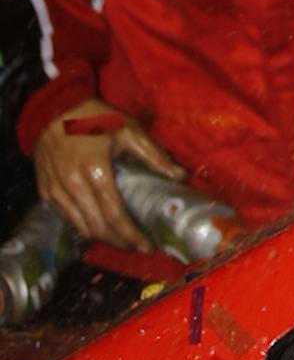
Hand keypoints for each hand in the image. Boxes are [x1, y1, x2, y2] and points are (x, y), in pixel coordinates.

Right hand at [34, 111, 182, 248]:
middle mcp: (74, 187)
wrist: (54, 112)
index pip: (115, 215)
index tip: (147, 246)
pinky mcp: (46, 193)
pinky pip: (67, 219)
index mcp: (96, 172)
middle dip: (120, 242)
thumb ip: (153, 156)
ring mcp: (56, 192)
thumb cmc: (96, 119)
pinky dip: (84, 227)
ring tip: (122, 240)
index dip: (131, 235)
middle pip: (98, 227)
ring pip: (81, 227)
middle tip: (138, 247)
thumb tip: (181, 175)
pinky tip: (98, 227)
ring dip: (102, 238)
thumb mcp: (128, 131)